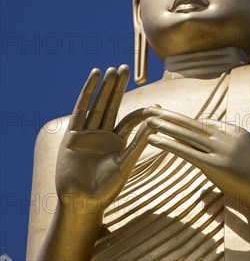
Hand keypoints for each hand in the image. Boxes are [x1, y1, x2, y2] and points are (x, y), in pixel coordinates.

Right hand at [56, 65, 158, 214]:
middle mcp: (102, 134)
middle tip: (126, 67)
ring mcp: (87, 133)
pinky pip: (81, 109)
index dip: (142, 112)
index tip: (156, 104)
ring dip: (105, 86)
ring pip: (97, 104)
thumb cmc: (106, 188)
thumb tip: (156, 120)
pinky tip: (94, 77)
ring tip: (112, 69)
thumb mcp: (126, 163)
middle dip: (118, 86)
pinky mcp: (72, 134)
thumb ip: (139, 141)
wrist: (81, 203)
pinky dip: (87, 93)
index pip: (130, 120)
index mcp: (117, 142)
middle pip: (112, 104)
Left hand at [146, 109, 249, 227]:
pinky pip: (187, 152)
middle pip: (191, 123)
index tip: (167, 116)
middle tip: (152, 108)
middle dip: (170, 115)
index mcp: (234, 131)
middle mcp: (226, 136)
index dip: (183, 121)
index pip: (204, 124)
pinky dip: (169, 144)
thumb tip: (212, 129)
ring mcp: (220, 150)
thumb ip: (230, 139)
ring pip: (187, 134)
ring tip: (149, 120)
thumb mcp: (249, 148)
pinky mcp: (215, 166)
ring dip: (165, 126)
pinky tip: (156, 140)